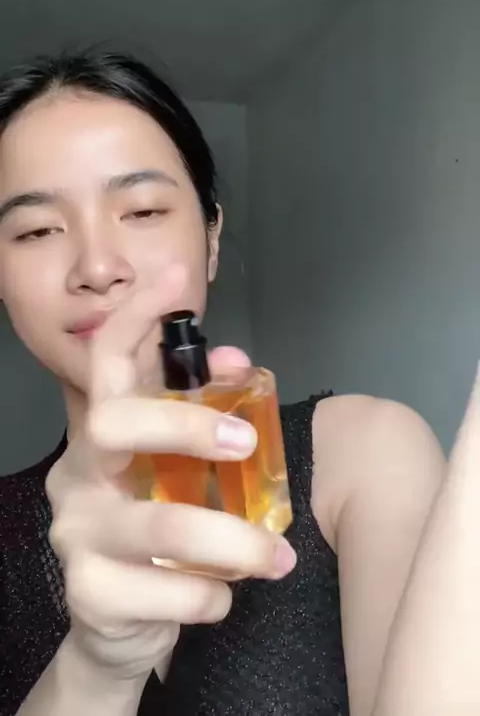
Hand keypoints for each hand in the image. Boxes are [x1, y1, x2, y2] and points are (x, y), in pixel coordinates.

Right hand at [46, 268, 296, 681]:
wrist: (120, 624)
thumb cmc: (158, 535)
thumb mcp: (177, 471)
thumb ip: (202, 416)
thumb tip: (237, 361)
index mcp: (102, 435)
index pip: (106, 359)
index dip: (138, 314)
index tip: (178, 277)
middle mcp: (79, 474)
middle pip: (113, 422)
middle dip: (185, 425)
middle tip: (245, 443)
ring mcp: (76, 533)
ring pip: (158, 526)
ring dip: (233, 541)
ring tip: (277, 558)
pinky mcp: (89, 594)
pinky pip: (167, 594)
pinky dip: (211, 595)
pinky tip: (223, 596)